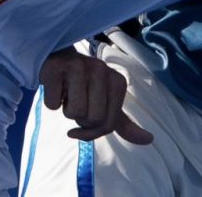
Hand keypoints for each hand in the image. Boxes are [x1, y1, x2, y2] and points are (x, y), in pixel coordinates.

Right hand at [39, 46, 153, 144]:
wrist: (58, 60)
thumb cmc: (83, 86)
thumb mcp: (106, 104)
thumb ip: (124, 124)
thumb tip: (149, 140)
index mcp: (117, 82)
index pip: (108, 124)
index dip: (93, 131)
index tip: (85, 120)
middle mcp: (101, 71)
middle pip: (92, 119)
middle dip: (80, 120)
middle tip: (76, 102)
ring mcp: (79, 67)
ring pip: (74, 112)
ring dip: (66, 110)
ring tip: (67, 94)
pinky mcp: (57, 68)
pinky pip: (53, 104)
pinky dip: (51, 102)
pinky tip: (56, 87)